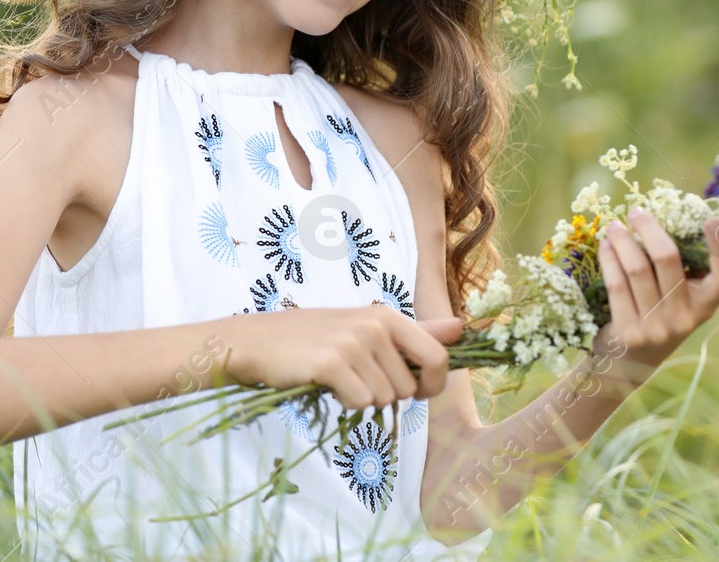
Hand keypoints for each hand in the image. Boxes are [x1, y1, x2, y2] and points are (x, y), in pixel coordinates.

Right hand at [223, 305, 462, 409]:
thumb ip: (415, 334)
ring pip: (385, 399)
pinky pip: (360, 402)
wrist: (258, 342)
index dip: (432, 384)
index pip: (438, 357)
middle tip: (357, 379)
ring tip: (338, 378)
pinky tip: (326, 386)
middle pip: (408, 388)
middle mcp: (375, 324)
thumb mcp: (367, 329)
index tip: (414, 391)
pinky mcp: (332, 363)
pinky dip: (345, 404)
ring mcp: (354, 342)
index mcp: (388, 316)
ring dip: (362, 398)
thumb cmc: (315, 339)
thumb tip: (461, 327)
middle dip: (387, 395)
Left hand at [594, 210, 718, 379]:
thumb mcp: (679, 300)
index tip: (713, 219)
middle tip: (636, 211)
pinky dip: (610, 260)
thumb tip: (665, 218)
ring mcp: (656, 328)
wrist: (629, 365)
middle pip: (668, 260)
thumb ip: (682, 270)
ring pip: (637, 269)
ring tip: (615, 226)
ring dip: (623, 240)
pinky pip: (617, 285)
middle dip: (649, 228)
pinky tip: (605, 247)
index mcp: (705, 306)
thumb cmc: (658, 317)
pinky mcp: (629, 333)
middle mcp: (685, 318)